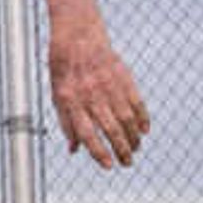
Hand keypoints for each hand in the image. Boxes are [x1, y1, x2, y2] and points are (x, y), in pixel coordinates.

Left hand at [48, 29, 147, 167]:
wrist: (77, 36)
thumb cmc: (64, 71)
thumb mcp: (57, 96)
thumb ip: (66, 123)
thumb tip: (74, 150)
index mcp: (71, 102)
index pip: (87, 134)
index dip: (99, 152)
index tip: (109, 165)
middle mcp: (91, 95)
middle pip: (110, 129)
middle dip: (121, 150)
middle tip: (127, 163)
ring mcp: (108, 85)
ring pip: (126, 118)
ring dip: (133, 137)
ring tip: (135, 149)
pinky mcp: (123, 76)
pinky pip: (136, 101)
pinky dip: (143, 117)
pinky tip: (145, 130)